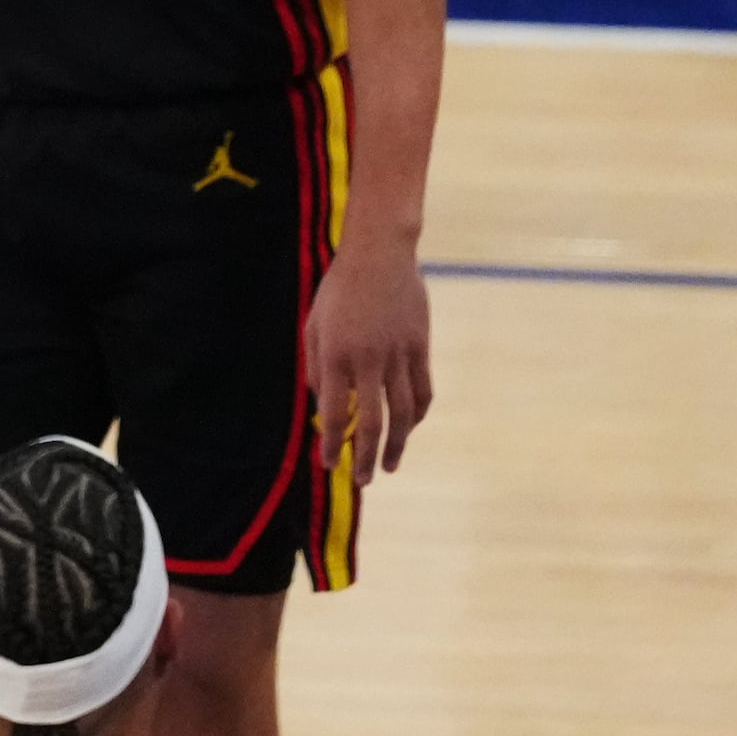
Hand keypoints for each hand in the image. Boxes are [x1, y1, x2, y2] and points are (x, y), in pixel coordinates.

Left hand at [303, 232, 431, 482]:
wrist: (379, 255)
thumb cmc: (338, 290)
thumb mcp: (314, 325)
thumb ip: (316, 367)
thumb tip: (324, 406)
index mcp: (337, 355)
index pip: (336, 412)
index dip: (332, 442)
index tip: (329, 464)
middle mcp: (369, 360)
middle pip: (372, 421)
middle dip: (367, 456)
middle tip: (364, 480)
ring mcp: (399, 355)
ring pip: (403, 412)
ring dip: (397, 444)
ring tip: (390, 466)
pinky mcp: (420, 348)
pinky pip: (422, 391)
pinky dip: (417, 415)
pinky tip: (410, 429)